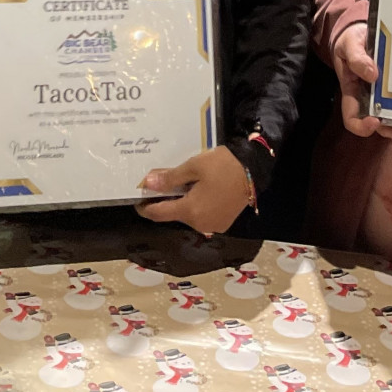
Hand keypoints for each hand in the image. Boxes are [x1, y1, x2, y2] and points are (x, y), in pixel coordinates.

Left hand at [136, 147, 251, 234]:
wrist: (253, 170)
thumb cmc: (222, 165)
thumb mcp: (194, 167)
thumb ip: (170, 178)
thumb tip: (147, 184)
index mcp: (190, 211)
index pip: (159, 214)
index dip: (145, 207)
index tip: (138, 199)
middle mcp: (199, 224)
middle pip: (175, 214)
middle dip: (166, 201)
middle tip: (162, 183)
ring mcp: (212, 226)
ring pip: (189, 216)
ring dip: (182, 203)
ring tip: (182, 184)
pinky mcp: (222, 223)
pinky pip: (202, 216)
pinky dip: (196, 206)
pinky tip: (198, 191)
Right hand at [333, 22, 380, 136]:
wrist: (359, 33)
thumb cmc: (350, 41)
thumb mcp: (349, 45)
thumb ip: (357, 58)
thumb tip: (372, 74)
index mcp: (353, 92)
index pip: (352, 118)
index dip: (362, 125)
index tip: (376, 121)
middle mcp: (368, 100)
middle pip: (379, 125)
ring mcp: (382, 96)